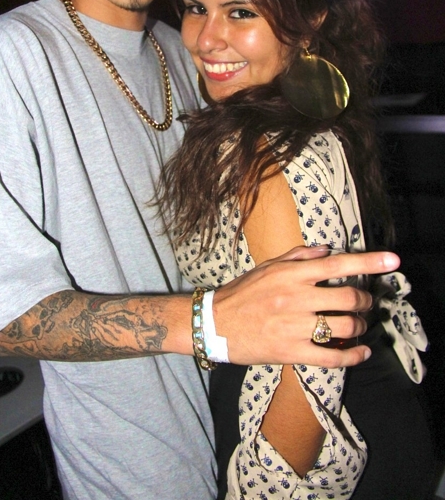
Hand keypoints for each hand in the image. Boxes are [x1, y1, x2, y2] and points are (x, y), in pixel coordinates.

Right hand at [213, 245, 399, 366]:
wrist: (214, 324)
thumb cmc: (242, 293)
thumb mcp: (267, 267)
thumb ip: (298, 256)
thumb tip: (326, 250)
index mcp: (291, 274)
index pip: (338, 264)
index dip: (369, 262)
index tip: (393, 260)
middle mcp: (296, 297)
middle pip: (348, 297)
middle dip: (365, 300)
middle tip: (366, 302)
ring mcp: (294, 326)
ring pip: (343, 327)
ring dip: (359, 326)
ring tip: (358, 325)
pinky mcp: (291, 351)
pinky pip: (331, 357)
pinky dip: (352, 357)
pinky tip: (360, 354)